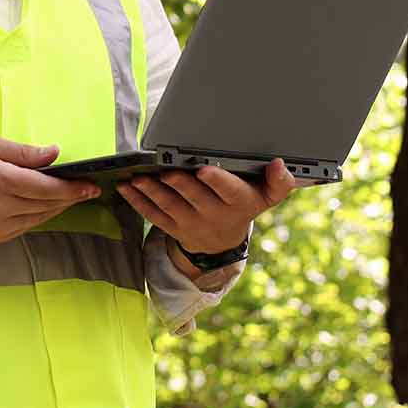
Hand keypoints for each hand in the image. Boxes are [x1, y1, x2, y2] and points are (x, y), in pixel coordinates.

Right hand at [0, 136, 98, 245]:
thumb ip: (23, 152)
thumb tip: (54, 153)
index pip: (46, 188)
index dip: (72, 188)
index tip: (91, 185)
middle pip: (47, 205)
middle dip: (70, 197)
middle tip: (87, 189)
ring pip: (39, 218)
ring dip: (57, 208)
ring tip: (69, 196)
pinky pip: (25, 227)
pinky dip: (38, 216)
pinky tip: (43, 206)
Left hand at [114, 159, 299, 255]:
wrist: (223, 241)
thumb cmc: (244, 205)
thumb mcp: (267, 196)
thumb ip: (279, 182)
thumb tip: (281, 165)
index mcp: (238, 203)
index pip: (229, 192)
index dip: (217, 181)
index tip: (205, 169)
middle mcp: (213, 215)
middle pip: (195, 197)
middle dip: (180, 184)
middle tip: (166, 170)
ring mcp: (190, 223)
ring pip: (170, 207)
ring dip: (153, 192)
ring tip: (139, 178)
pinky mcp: (171, 227)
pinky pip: (152, 214)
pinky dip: (137, 201)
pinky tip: (126, 187)